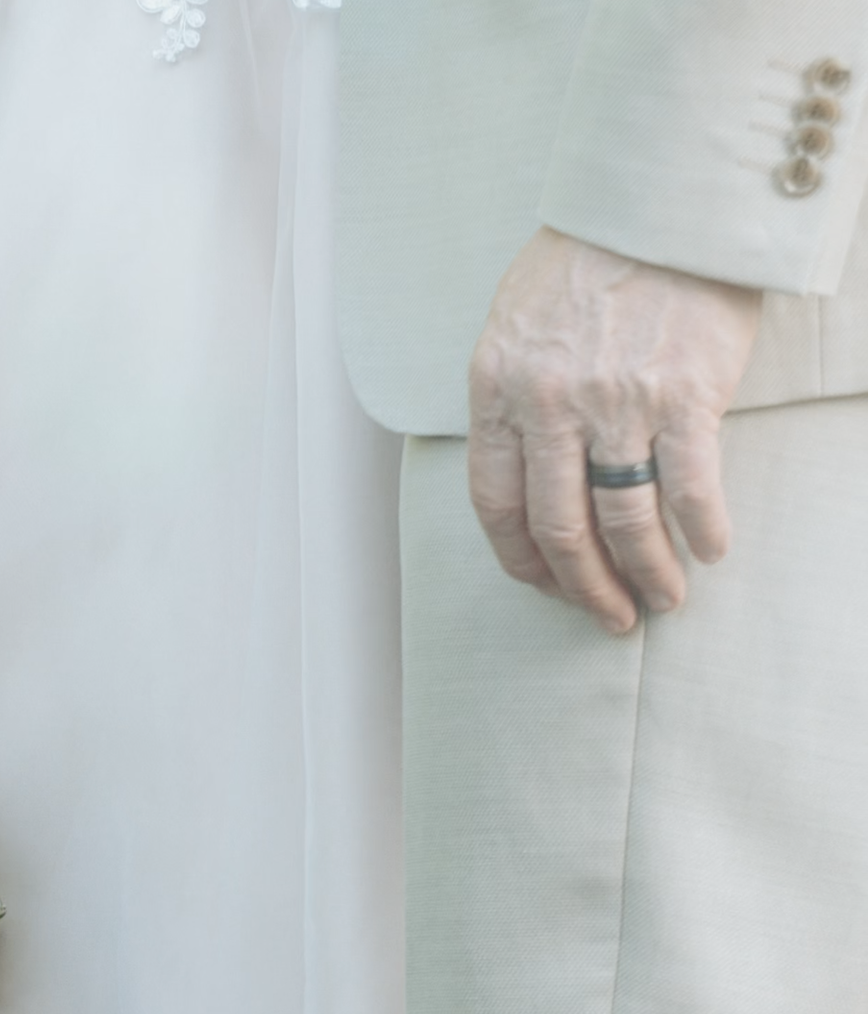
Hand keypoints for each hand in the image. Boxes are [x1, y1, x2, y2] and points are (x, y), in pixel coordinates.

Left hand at [467, 227, 761, 632]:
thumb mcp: (514, 327)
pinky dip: (700, 530)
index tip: (547, 585)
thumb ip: (514, 399)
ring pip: (623, 520)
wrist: (657, 205)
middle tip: (609, 615)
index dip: (522, 560)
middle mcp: (549, 406)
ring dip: (646, 573)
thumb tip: (526, 470)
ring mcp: (616, 404)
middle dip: (585, 587)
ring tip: (663, 599)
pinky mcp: (683, 395)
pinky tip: (709, 550)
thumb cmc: (585, 261)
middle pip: (560, 528)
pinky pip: (688, 486)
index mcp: (497, 393)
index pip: (496, 505)